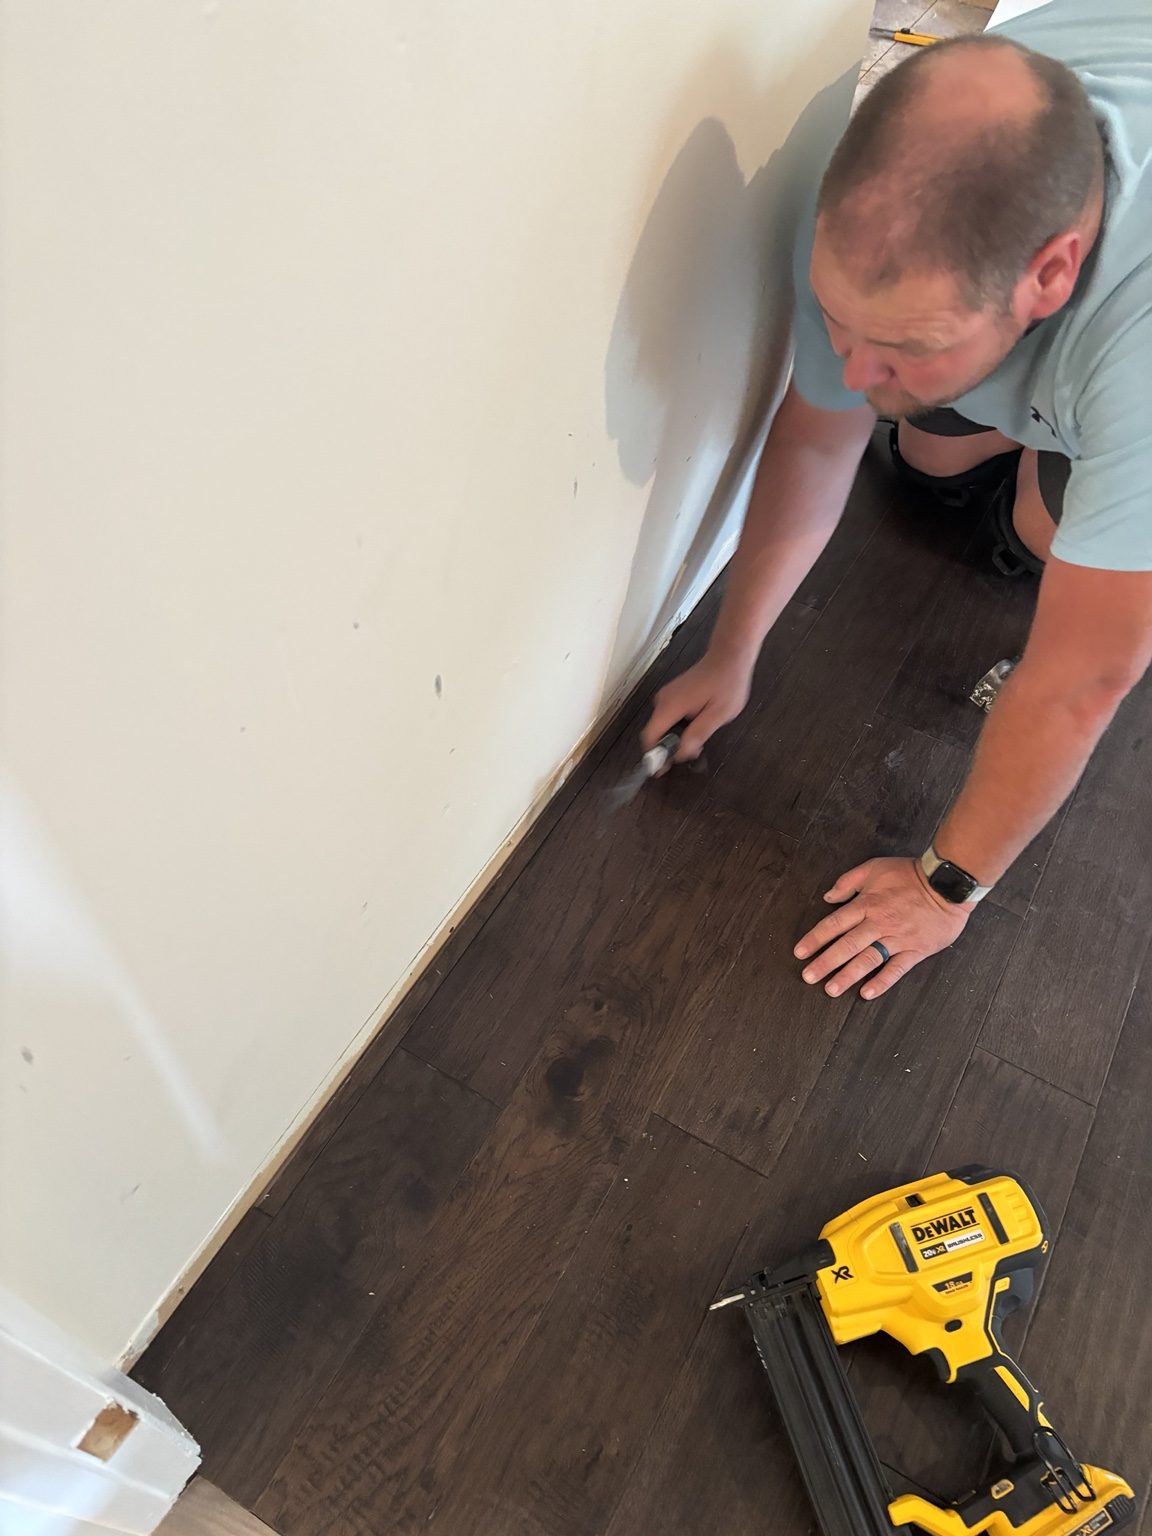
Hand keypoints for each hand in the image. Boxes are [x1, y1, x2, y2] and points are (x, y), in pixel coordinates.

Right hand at [642, 650, 752, 761]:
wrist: (729, 656)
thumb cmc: (727, 683)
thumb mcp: (719, 714)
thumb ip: (698, 734)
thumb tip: (681, 753)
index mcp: (670, 706)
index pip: (650, 737)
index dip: (654, 756)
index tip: (663, 770)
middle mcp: (662, 700)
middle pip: (654, 734)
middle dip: (668, 748)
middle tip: (692, 753)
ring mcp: (666, 696)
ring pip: (662, 727)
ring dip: (675, 738)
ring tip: (698, 740)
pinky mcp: (672, 695)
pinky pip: (668, 718)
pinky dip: (678, 728)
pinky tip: (697, 726)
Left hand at [794, 857, 971, 1000]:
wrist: (949, 883)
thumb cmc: (911, 874)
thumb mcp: (875, 867)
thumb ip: (848, 881)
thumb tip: (828, 896)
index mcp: (867, 903)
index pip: (835, 924)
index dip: (815, 939)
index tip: (800, 952)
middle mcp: (879, 923)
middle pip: (847, 945)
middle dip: (825, 962)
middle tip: (808, 977)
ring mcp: (898, 938)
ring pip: (868, 960)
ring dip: (848, 976)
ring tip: (831, 989)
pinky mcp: (916, 950)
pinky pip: (896, 969)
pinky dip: (882, 982)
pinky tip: (866, 993)